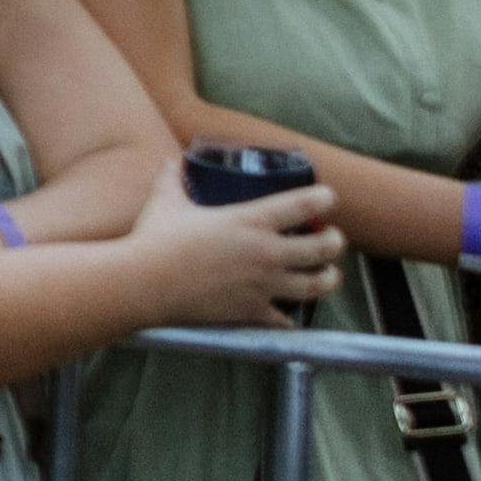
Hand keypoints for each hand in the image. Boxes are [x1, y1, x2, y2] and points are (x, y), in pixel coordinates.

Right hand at [127, 154, 344, 324]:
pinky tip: (288, 315)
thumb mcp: (165, 201)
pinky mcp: (252, 311)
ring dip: (327, 278)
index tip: (328, 197)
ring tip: (329, 274)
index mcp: (250, 221)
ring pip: (315, 285)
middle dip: (334, 242)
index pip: (301, 206)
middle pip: (322, 249)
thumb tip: (171, 163)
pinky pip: (283, 318)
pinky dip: (288, 317)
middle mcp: (266, 253)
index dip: (322, 199)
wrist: (145, 284)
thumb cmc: (156, 238)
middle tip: (333, 238)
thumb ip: (172, 179)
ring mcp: (263, 285)